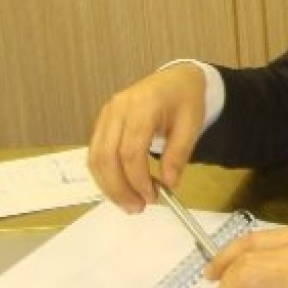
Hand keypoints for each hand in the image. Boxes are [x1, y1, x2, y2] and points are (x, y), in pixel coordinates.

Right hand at [88, 62, 206, 212]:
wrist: (177, 79)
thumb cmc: (186, 100)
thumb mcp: (192, 125)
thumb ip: (179, 154)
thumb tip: (169, 183)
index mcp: (142, 106)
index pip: (130, 150)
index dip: (137, 179)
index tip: (152, 197)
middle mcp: (117, 109)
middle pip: (106, 156)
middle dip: (119, 188)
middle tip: (137, 208)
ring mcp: (106, 114)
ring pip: (95, 157)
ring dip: (109, 185)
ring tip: (129, 203)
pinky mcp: (102, 122)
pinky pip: (96, 153)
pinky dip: (105, 174)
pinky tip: (121, 187)